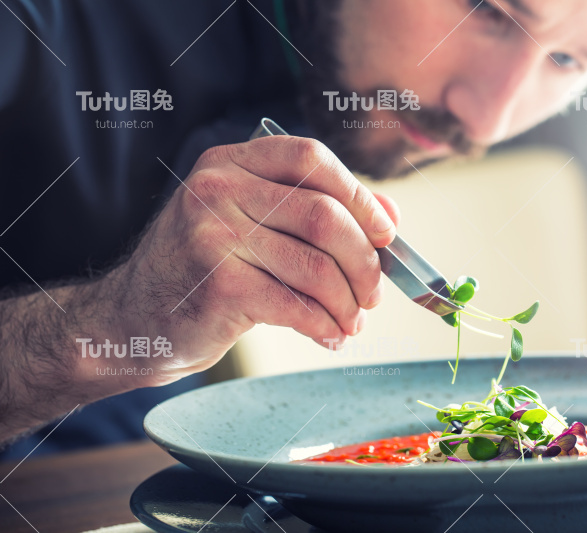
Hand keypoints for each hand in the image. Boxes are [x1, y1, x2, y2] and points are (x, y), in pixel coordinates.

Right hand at [99, 136, 399, 385]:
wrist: (134, 317)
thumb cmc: (206, 269)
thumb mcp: (252, 224)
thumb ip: (316, 210)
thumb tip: (390, 216)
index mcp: (231, 162)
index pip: (312, 159)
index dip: (360, 195)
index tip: (385, 233)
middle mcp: (218, 189)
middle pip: (325, 216)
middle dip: (364, 262)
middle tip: (373, 294)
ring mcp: (213, 234)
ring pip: (316, 266)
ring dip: (348, 303)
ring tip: (352, 322)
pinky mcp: (217, 284)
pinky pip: (296, 305)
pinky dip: (324, 326)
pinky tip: (329, 336)